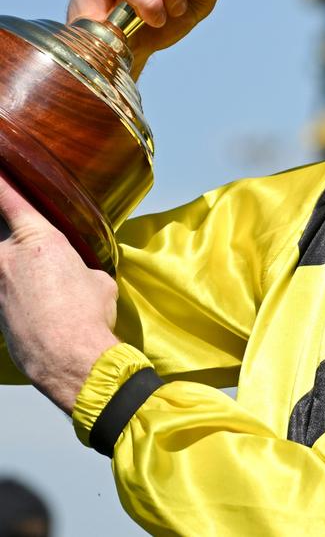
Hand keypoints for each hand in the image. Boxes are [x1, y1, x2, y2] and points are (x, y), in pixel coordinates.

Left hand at [0, 174, 118, 413]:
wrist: (70, 360)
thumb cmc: (88, 315)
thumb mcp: (97, 279)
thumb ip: (81, 265)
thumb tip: (79, 271)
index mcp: (39, 240)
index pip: (10, 199)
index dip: (2, 182)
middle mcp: (8, 258)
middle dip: (8, 231)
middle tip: (33, 250)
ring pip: (0, 261)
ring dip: (12, 263)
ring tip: (38, 279)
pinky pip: (0, 289)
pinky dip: (11, 289)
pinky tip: (31, 303)